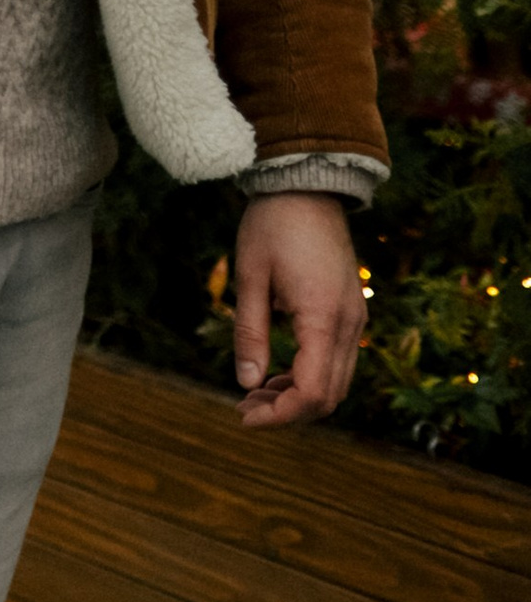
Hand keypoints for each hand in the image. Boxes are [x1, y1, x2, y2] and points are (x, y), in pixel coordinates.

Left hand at [232, 192, 365, 428]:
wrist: (306, 184)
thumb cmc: (272, 225)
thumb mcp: (250, 276)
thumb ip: (250, 333)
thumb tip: (247, 383)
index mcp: (324, 318)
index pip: (311, 392)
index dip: (280, 415)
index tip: (245, 416)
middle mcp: (349, 324)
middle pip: (329, 396)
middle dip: (287, 412)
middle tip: (245, 407)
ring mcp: (355, 318)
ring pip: (337, 382)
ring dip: (299, 396)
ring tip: (255, 392)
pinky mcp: (352, 310)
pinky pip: (338, 360)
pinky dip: (311, 375)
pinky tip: (278, 371)